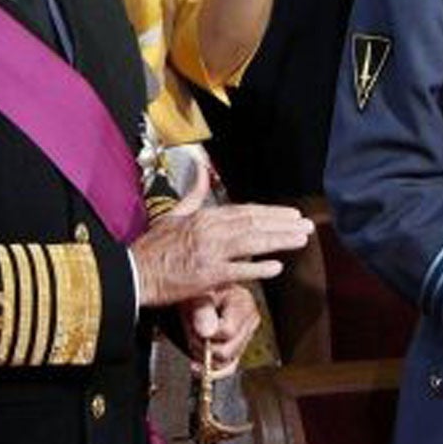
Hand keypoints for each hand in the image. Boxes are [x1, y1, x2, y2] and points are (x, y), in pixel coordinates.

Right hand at [131, 164, 312, 306]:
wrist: (134, 272)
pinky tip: (277, 267)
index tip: (291, 214)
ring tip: (301, 240)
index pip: (246, 211)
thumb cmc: (153, 246)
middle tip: (308, 226)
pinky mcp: (207, 275)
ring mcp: (210, 252)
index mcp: (204, 216)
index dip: (271, 212)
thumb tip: (200, 168)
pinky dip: (258, 268)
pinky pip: (238, 270)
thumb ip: (194, 192)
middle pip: (254, 224)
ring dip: (279, 240)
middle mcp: (210, 231)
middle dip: (284, 224)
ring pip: (252, 242)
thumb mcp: (174, 213)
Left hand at [183, 283, 258, 373]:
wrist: (196, 295)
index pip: (228, 332)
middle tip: (192, 332)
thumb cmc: (196, 292)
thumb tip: (207, 331)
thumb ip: (201, 310)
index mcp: (244, 303)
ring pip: (226, 362)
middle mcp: (250, 320)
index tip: (195, 325)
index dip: (206, 334)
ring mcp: (245, 337)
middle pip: (227, 351)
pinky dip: (212, 369)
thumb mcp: (195, 295)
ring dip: (205, 356)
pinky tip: (198, 364)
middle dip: (203, 347)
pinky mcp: (238, 349)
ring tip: (196, 339)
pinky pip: (229, 368)